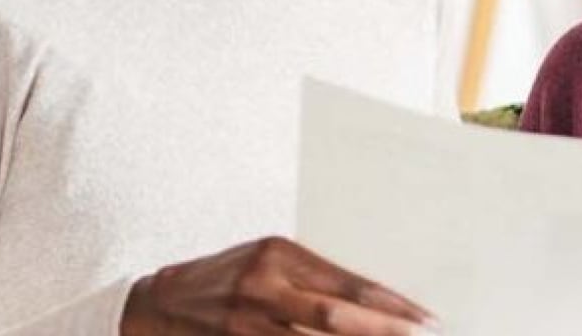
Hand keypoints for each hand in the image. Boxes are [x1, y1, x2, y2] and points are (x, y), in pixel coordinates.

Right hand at [119, 236, 437, 335]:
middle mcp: (264, 282)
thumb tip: (374, 305)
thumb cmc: (223, 279)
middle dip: (383, 331)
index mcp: (280, 253)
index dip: (391, 305)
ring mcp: (245, 318)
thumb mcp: (267, 263)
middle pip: (336, 315)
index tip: (426, 320)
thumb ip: (313, 280)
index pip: (349, 283)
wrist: (155, 302)